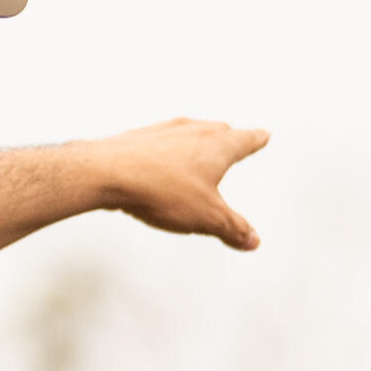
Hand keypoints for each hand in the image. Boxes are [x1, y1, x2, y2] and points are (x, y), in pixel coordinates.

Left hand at [92, 118, 271, 249]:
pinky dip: (170, 150)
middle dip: (230, 138)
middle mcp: (194, 130)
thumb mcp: (207, 218)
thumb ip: (232, 228)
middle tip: (236, 141)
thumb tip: (252, 239)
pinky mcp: (140, 137)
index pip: (246, 140)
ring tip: (200, 154)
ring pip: (190, 132)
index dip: (257, 140)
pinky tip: (163, 162)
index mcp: (218, 146)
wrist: (107, 172)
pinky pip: (163, 141)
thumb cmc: (161, 189)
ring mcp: (165, 130)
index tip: (263, 135)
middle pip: (220, 131)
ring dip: (199, 143)